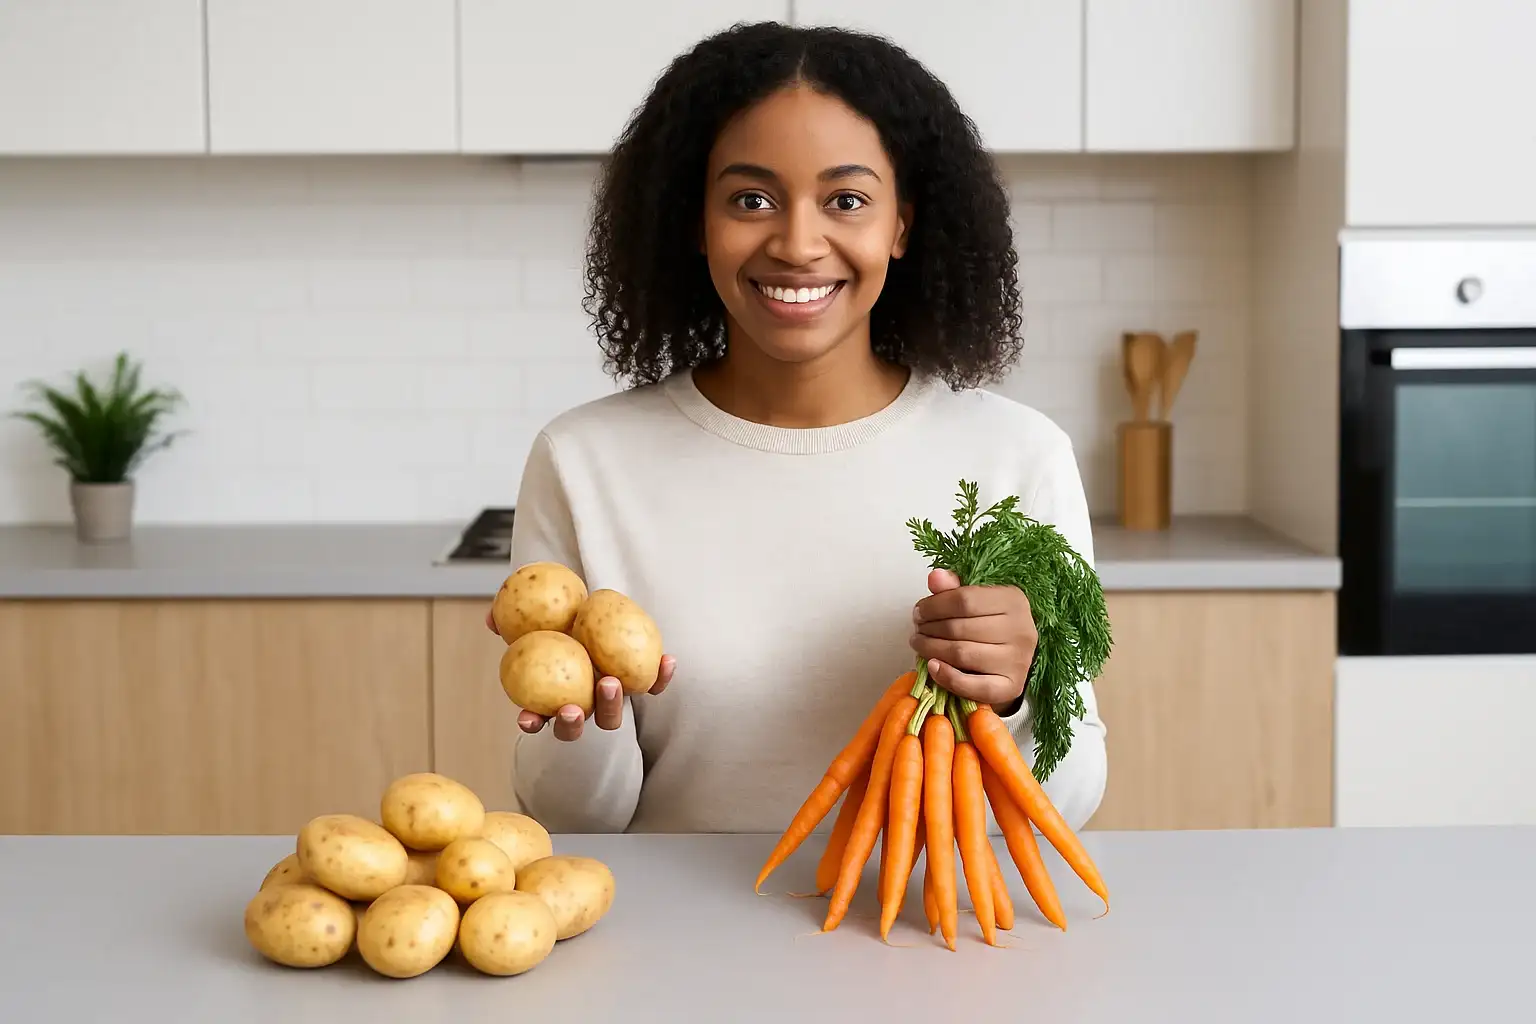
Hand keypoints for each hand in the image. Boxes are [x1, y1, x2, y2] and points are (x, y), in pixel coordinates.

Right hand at [485, 607, 675, 740]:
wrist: (592, 610)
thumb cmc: (556, 618)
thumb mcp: (530, 616)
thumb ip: (508, 617)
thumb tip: (492, 619)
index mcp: (550, 694)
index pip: (537, 717)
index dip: (532, 722)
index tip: (527, 718)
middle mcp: (580, 702)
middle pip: (574, 724)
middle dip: (572, 723)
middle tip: (573, 709)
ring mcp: (609, 697)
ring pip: (610, 715)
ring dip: (611, 705)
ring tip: (611, 683)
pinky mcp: (639, 683)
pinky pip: (651, 685)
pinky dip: (660, 677)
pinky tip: (667, 661)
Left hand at [909, 569, 1036, 708]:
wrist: (1010, 660)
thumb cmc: (989, 626)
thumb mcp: (975, 602)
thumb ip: (953, 589)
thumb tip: (935, 576)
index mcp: (1013, 600)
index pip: (964, 599)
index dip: (934, 606)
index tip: (918, 612)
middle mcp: (1021, 629)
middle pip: (960, 628)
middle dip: (929, 628)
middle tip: (917, 630)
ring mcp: (1018, 660)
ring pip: (962, 654)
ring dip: (931, 650)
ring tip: (919, 645)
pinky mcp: (1011, 687)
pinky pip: (972, 685)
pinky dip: (947, 677)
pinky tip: (933, 666)